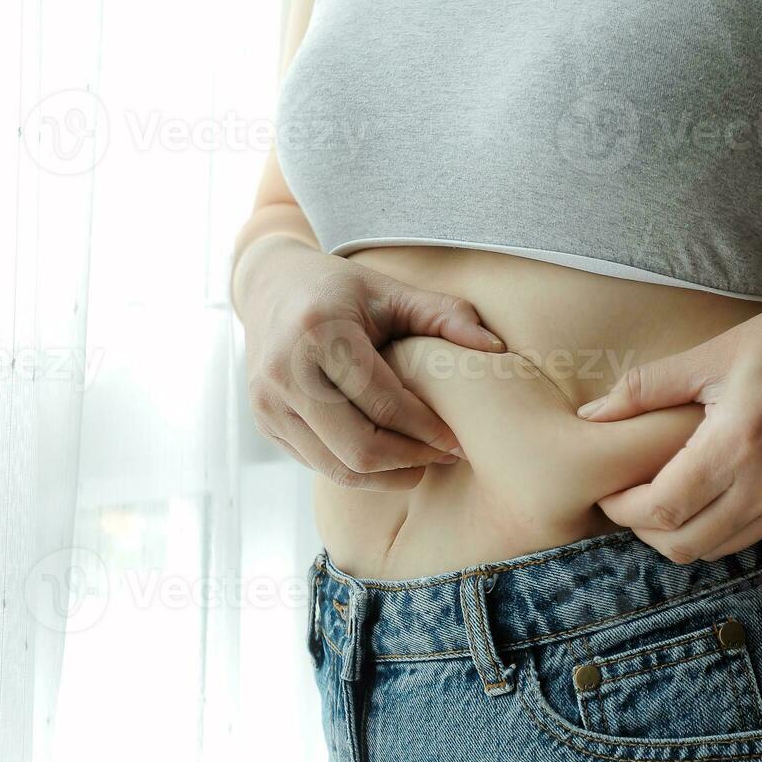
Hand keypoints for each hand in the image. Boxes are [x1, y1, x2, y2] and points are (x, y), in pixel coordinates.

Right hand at [236, 236, 504, 490]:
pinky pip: (320, 464)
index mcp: (320, 332)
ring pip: (339, 467)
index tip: (460, 440)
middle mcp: (284, 371)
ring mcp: (268, 402)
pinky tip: (390, 456)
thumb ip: (446, 316)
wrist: (272, 287)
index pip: (384, 404)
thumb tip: (496, 348)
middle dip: (411, 460)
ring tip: (423, 462)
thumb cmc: (344, 290)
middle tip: (445, 457)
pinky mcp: (265, 422)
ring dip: (388, 475)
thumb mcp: (394, 293)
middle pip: (359, 448)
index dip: (428, 430)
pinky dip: (360, 469)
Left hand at [577, 287, 761, 561]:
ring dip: (683, 531)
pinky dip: (722, 523)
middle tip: (629, 498)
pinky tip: (713, 487)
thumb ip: (646, 389)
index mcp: (738, 443)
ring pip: (719, 548)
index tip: (607, 491)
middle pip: (684, 546)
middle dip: (645, 530)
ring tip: (667, 493)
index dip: (622, 510)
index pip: (660, 510)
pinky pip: (754, 533)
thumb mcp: (714, 352)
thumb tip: (591, 415)